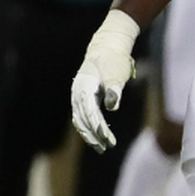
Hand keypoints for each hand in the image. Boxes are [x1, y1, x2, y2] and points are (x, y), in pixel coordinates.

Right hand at [70, 10, 139, 151]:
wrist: (107, 47)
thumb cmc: (114, 60)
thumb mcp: (117, 73)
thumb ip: (114, 89)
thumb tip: (112, 106)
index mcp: (84, 86)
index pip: (90, 111)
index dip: (97, 126)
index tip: (107, 138)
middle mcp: (78, 92)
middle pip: (82, 119)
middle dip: (93, 135)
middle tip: (106, 148)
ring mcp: (78, 95)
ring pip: (80, 119)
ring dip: (90, 134)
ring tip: (102, 147)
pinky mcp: (83, 97)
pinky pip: (82, 116)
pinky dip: (88, 127)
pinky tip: (97, 136)